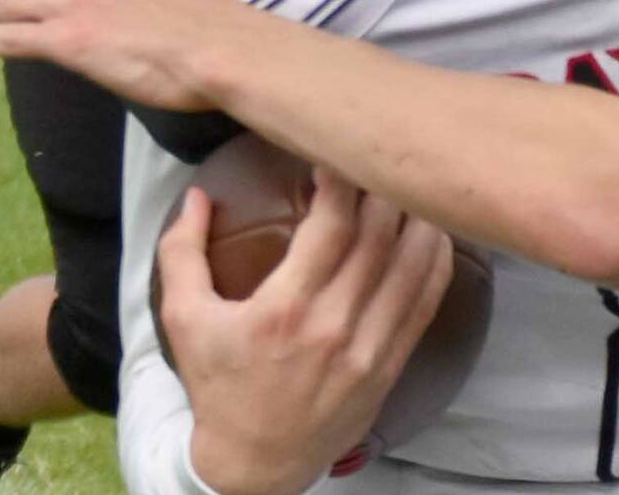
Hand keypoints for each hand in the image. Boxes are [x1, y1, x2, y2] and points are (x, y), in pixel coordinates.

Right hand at [165, 171, 456, 494]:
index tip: (336, 155)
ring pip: (414, 263)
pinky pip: (428, 301)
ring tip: (410, 183)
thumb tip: (197, 194)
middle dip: (383, 187)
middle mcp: (334, 326)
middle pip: (380, 236)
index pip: (332, 226)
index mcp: (283, 310)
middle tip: (377, 158)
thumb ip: (182, 253)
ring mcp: (370, 348)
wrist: (253, 465)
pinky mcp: (392, 364)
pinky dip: (436, 259)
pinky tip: (433, 231)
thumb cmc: (219, 386)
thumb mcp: (183, 321)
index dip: (342, 180)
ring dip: (417, 215)